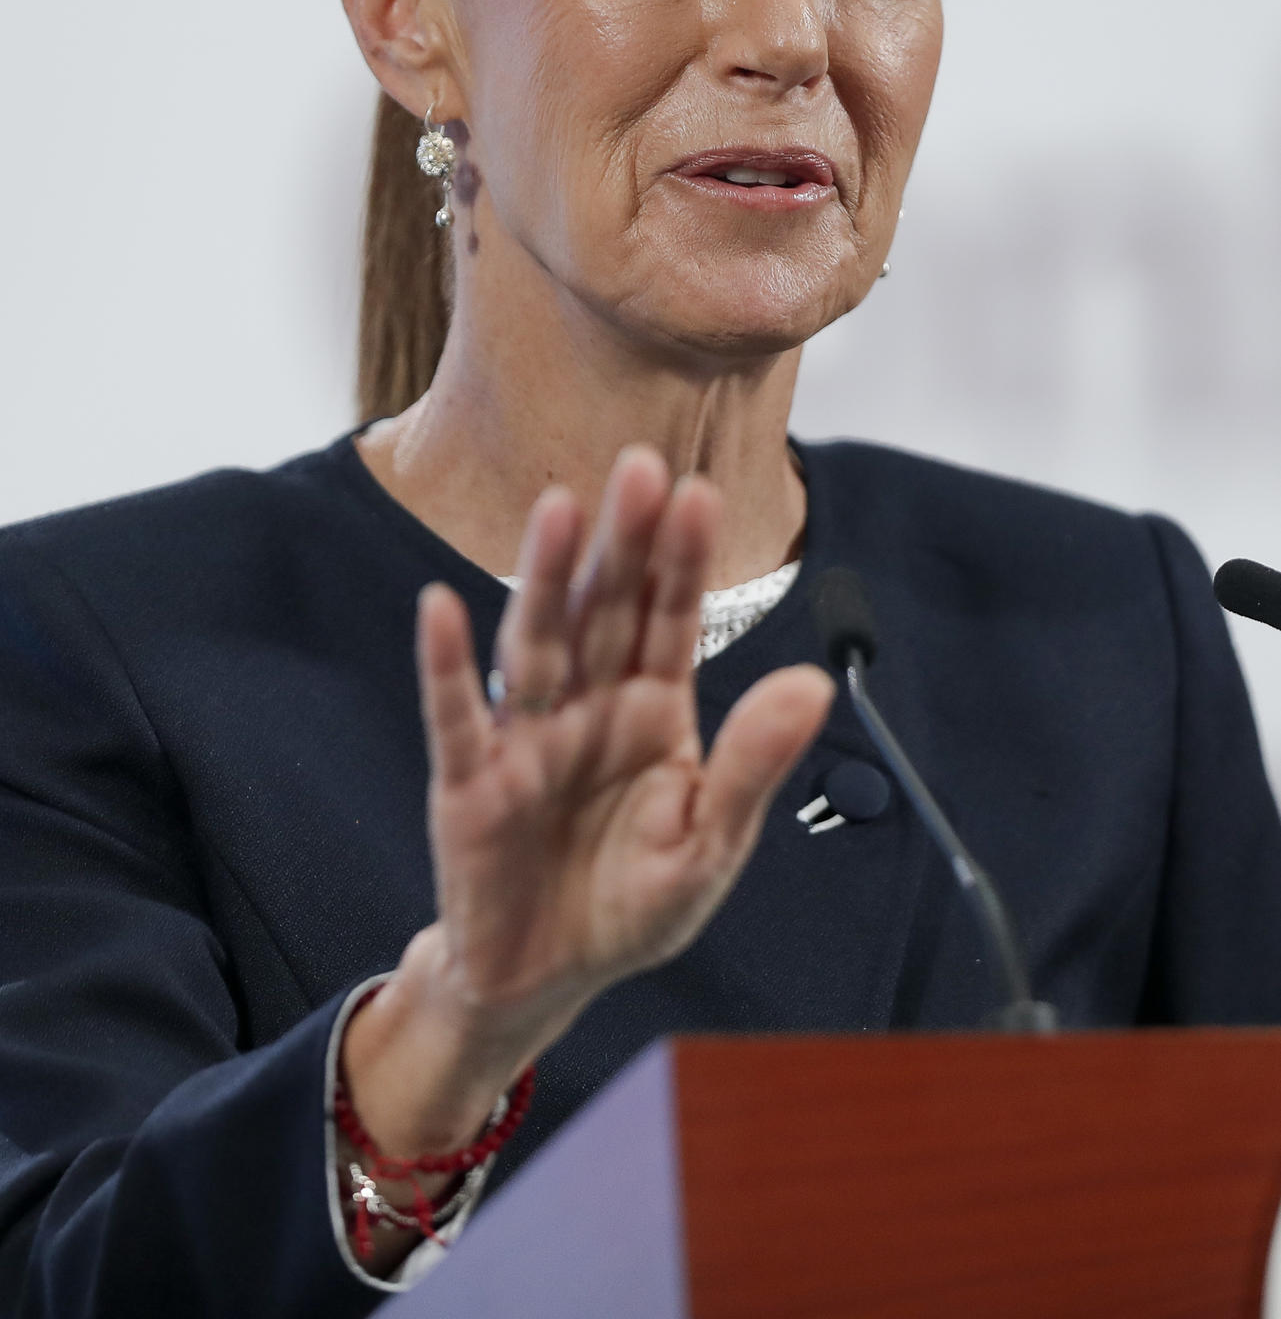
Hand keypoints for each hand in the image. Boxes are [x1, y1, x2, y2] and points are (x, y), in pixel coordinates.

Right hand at [343, 445, 832, 1156]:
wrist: (547, 979)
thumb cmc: (630, 904)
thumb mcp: (710, 846)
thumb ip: (753, 765)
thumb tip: (815, 684)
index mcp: (654, 710)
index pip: (671, 619)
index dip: (683, 559)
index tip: (700, 492)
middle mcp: (590, 705)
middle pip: (607, 610)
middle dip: (624, 543)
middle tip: (640, 466)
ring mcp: (529, 736)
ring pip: (539, 644)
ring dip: (547, 579)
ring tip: (559, 509)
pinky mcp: (471, 781)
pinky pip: (459, 716)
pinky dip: (446, 665)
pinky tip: (440, 607)